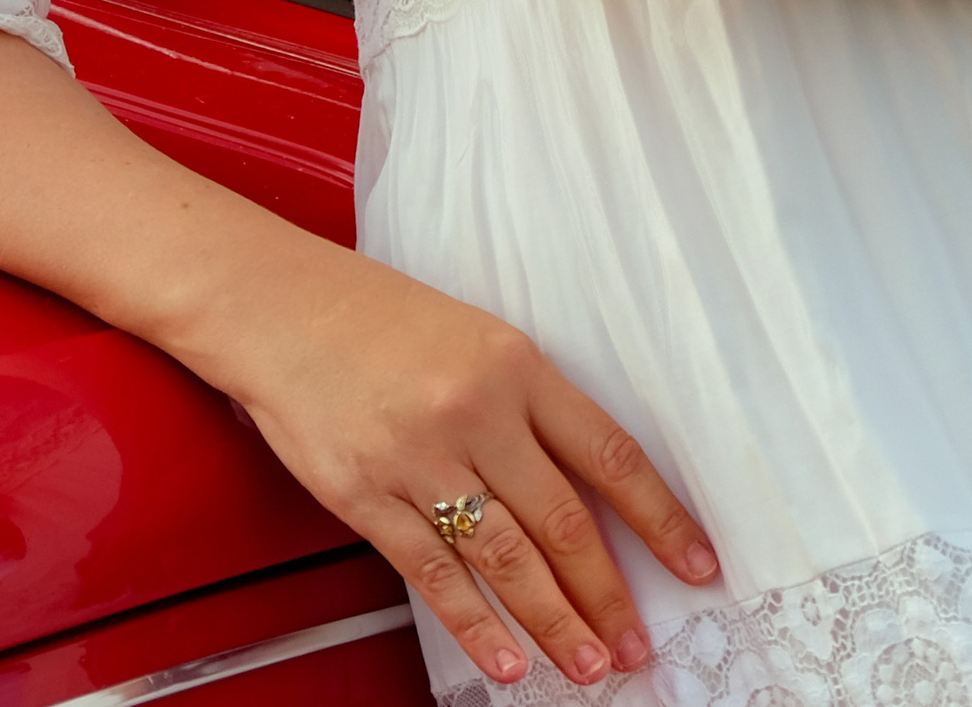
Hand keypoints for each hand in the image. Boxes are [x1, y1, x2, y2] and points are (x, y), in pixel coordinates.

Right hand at [214, 249, 721, 688]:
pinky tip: (506, 661)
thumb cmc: (369, 314)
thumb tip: (583, 487)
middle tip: (637, 645)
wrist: (274, 306)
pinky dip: (476, 626)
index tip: (697, 563)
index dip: (661, 517)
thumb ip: (524, 402)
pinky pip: (434, 575)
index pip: (608, 454)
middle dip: (609, 595)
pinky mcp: (366, 496)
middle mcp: (473, 411)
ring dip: (556, 624)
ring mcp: (418, 458)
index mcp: (512, 362)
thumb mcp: (469, 333)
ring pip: (508, 559)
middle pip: (564, 522)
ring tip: (588, 666)